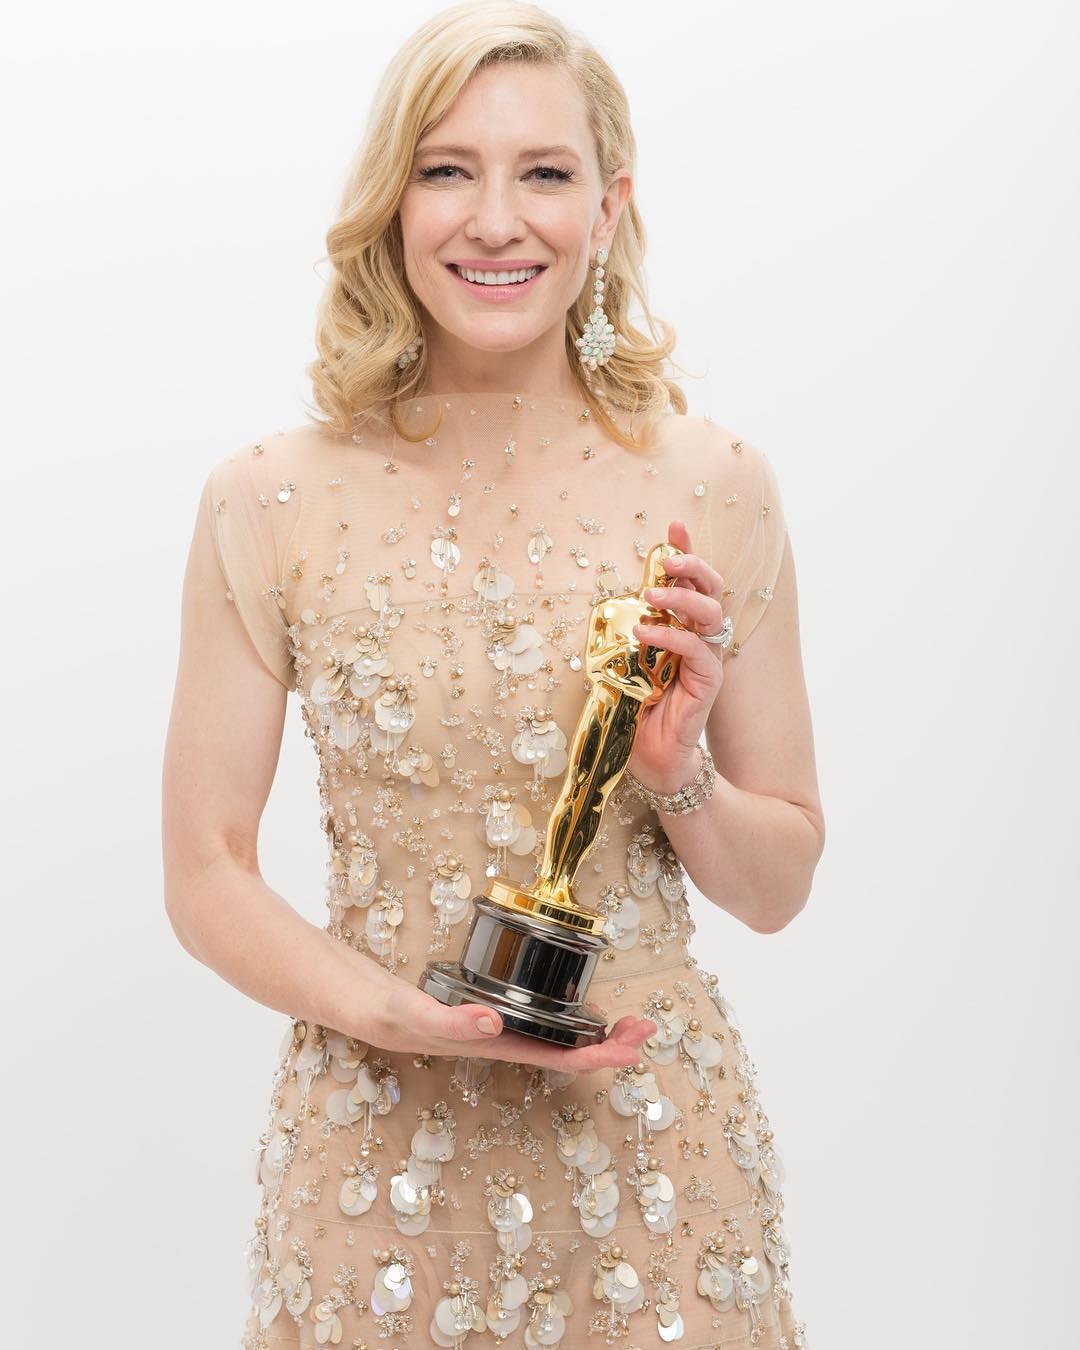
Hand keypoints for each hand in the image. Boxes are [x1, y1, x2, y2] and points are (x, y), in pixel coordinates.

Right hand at [368, 970, 655, 1072]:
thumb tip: (495, 1023)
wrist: (355, 1002)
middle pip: (567, 1050)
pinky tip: (574, 1002)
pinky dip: (565, 1011)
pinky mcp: (487, 1009)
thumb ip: (450, 1022)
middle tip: (645, 1027)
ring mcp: (494, 1026)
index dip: (600, 1055)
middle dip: (610, 1043)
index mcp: (492, 1046)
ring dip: (593, 1030)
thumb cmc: (382, 1012)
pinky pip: (537, 1017)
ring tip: (626, 1020)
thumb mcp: (413, 1014)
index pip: (558, 1058)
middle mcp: (499, 1040)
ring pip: (555, 1035)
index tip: (634, 1047)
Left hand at [628, 520, 726, 790]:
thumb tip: (614, 608)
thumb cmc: (637, 712)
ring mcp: (707, 660)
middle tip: (666, 558)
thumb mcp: (624, 664)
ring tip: (651, 593)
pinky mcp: (708, 682)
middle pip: (712, 589)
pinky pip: (697, 650)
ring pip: (712, 613)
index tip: (673, 525)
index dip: (686, 551)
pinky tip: (644, 633)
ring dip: (682, 597)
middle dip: (692, 565)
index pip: (691, 583)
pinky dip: (671, 636)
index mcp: (683, 628)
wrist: (652, 759)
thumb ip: (627, 635)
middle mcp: (700, 639)